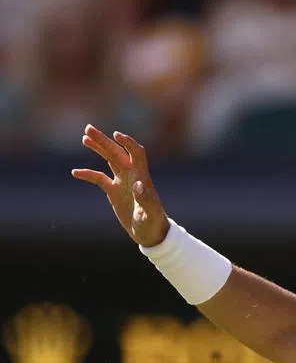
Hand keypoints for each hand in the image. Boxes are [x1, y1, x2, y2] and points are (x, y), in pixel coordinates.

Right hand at [72, 125, 170, 247]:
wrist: (150, 234)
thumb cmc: (154, 223)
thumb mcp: (150, 212)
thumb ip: (145, 199)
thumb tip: (138, 185)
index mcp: (141, 177)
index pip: (136, 153)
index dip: (127, 143)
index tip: (116, 135)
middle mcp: (132, 176)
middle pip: (117, 152)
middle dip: (104, 140)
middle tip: (88, 128)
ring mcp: (122, 182)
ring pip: (109, 160)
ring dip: (98, 148)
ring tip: (84, 137)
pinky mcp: (114, 192)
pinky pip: (99, 179)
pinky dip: (88, 174)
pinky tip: (75, 172)